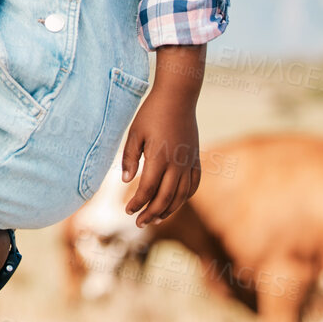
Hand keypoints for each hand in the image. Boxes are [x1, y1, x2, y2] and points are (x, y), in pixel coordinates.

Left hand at [122, 45, 204, 227]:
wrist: (178, 98)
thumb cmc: (152, 113)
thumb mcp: (134, 133)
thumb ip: (130, 157)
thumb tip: (126, 181)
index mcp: (159, 158)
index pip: (148, 190)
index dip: (138, 203)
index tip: (127, 211)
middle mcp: (177, 164)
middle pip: (166, 198)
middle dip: (151, 213)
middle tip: (139, 223)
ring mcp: (189, 162)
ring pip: (182, 195)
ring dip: (169, 210)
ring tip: (156, 218)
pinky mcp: (196, 158)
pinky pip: (194, 184)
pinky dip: (185, 197)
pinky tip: (175, 202)